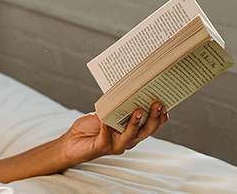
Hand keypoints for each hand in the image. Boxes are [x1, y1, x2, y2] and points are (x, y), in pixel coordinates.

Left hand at [0, 102, 167, 182]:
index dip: (160, 118)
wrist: (71, 142)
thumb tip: (125, 90)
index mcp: (131, 132)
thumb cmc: (89, 127)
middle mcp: (127, 141)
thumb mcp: (105, 113)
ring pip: (131, 135)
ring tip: (139, 110)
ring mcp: (116, 145)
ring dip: (136, 123)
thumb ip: (116, 106)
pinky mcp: (102, 147)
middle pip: (146, 131)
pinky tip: (107, 117)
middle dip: (153, 117)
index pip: (151, 126)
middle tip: (157, 103)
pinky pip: (107, 136)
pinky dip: (108, 125)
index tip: (166, 104)